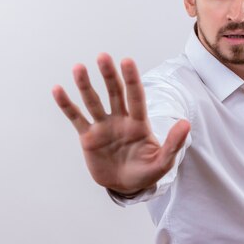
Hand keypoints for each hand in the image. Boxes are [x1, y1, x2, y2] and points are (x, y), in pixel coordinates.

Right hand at [52, 53, 190, 194]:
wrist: (125, 186)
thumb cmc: (146, 173)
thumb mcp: (163, 162)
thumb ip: (173, 144)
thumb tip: (186, 123)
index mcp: (139, 123)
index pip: (135, 97)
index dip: (132, 79)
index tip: (127, 61)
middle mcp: (120, 120)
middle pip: (114, 93)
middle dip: (109, 75)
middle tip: (103, 56)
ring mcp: (103, 127)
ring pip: (93, 102)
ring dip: (85, 85)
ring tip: (78, 68)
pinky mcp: (88, 137)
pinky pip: (76, 118)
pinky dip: (67, 105)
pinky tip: (58, 90)